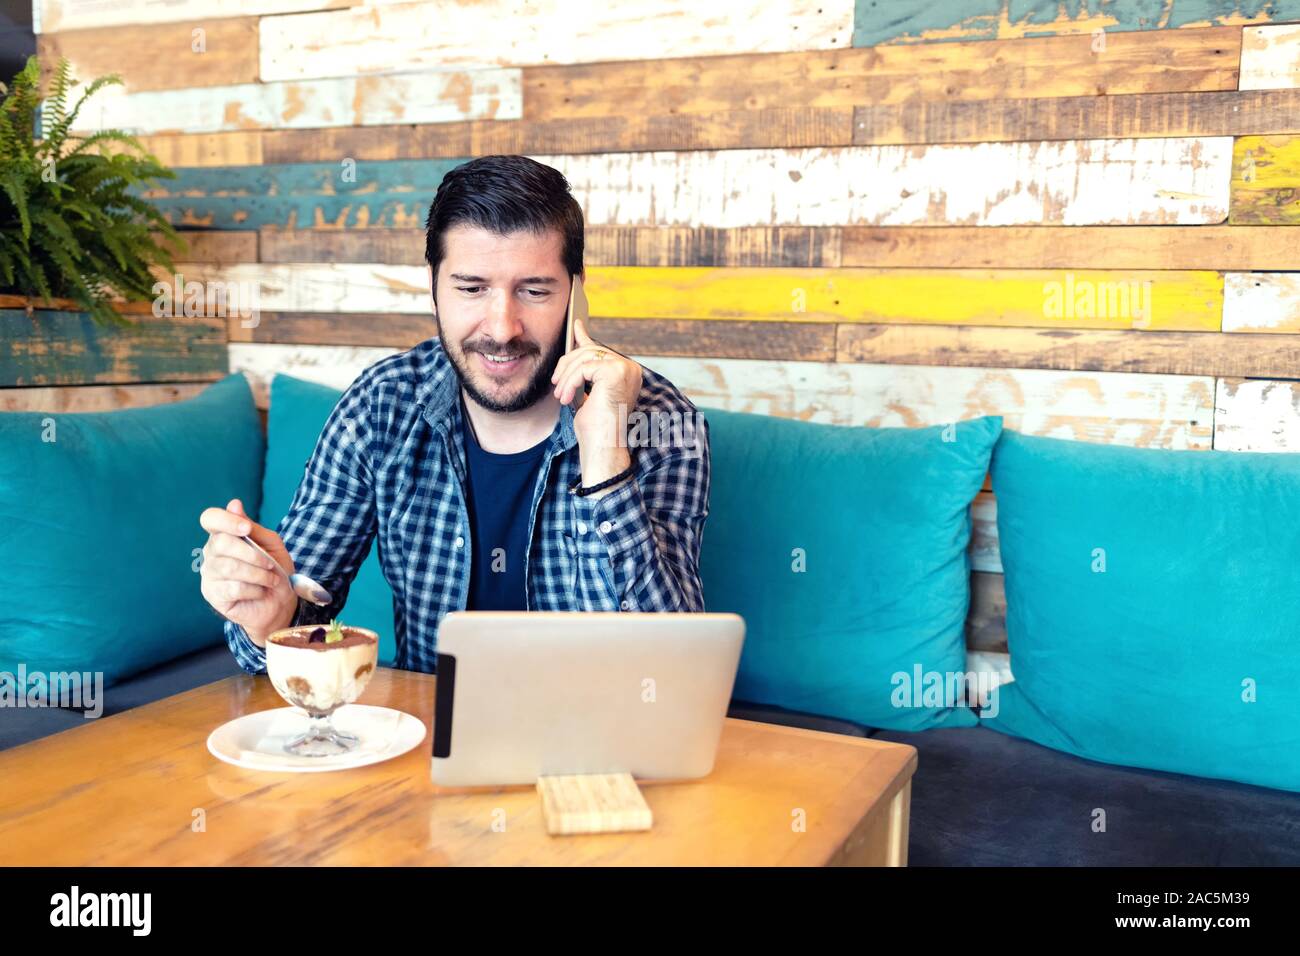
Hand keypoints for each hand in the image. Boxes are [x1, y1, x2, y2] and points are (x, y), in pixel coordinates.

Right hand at [198, 498, 296, 646]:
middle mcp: (211, 552)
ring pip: (228, 567)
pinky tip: (260, 591)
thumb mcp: (272, 545)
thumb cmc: (275, 571)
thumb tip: (234, 504)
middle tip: (270, 565)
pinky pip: (233, 587)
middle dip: (252, 554)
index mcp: (224, 535)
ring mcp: (209, 573)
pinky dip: (254, 589)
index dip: (226, 520)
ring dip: (258, 574)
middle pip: (221, 543)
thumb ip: (254, 528)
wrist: (280, 603)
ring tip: (270, 580)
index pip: (210, 518)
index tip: (246, 528)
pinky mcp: (212, 594)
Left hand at [551, 316, 642, 486]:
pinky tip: (566, 399)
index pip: (600, 350)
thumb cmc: (595, 429)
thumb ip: (584, 371)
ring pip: (584, 357)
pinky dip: (570, 383)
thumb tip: (577, 348)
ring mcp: (625, 368)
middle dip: (567, 365)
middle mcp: (631, 368)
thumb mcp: (586, 393)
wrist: (602, 448)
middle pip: (590, 351)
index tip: (575, 325)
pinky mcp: (616, 371)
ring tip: (560, 397)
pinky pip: (583, 367)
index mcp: (627, 373)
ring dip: (566, 377)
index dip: (584, 337)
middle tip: (556, 384)